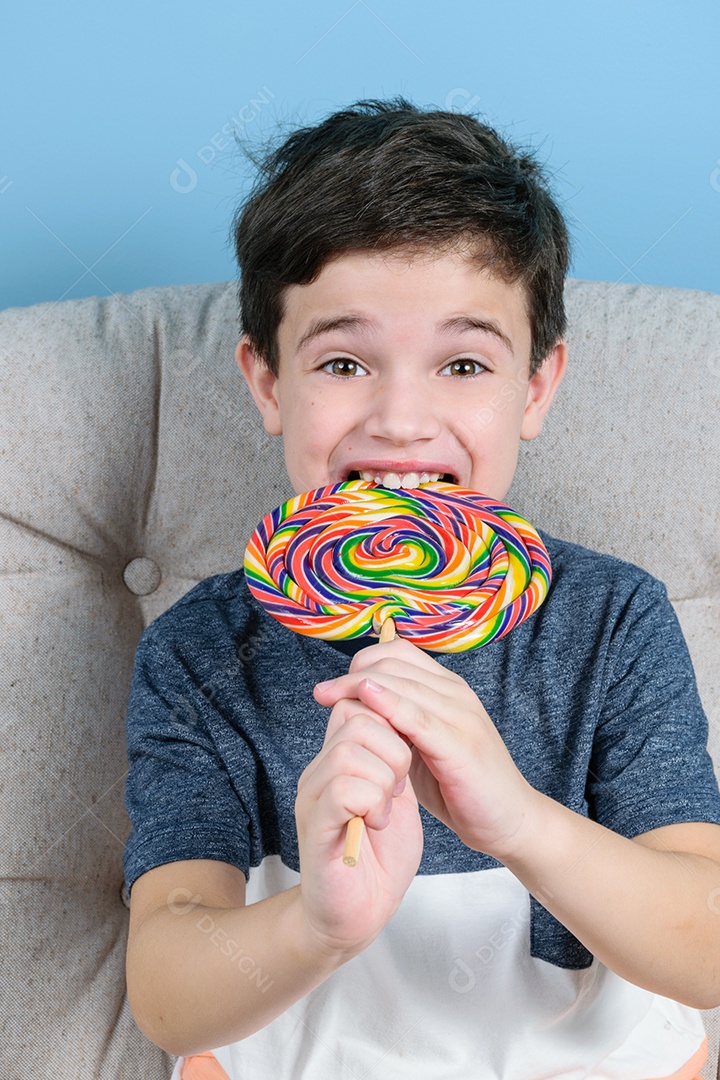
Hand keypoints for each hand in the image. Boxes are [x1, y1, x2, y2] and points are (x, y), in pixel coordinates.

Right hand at [295, 692, 422, 957]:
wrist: (359, 915)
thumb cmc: (379, 858)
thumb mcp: (394, 795)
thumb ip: (392, 759)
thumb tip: (399, 717)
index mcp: (339, 760)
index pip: (357, 704)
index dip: (391, 723)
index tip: (403, 765)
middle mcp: (320, 772)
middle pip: (356, 718)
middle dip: (393, 749)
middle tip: (397, 789)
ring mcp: (313, 797)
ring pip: (349, 750)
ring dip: (383, 779)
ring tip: (385, 811)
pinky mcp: (315, 827)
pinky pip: (342, 789)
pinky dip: (371, 803)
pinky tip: (375, 824)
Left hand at [313, 637, 537, 861]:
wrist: (509, 821)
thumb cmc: (461, 786)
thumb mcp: (422, 747)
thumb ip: (398, 724)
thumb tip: (357, 707)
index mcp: (448, 689)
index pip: (398, 652)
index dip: (361, 662)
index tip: (333, 687)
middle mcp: (456, 693)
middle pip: (393, 662)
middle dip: (351, 674)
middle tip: (322, 694)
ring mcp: (461, 716)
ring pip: (401, 682)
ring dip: (358, 687)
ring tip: (329, 698)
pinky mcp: (460, 744)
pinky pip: (417, 716)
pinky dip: (388, 704)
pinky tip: (365, 700)